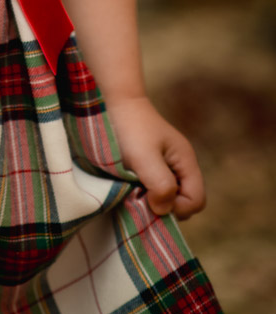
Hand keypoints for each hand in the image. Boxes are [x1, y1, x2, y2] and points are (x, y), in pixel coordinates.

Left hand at [105, 94, 205, 219]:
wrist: (116, 103)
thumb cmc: (131, 129)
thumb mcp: (145, 158)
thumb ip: (161, 185)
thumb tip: (165, 209)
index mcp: (187, 162)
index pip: (196, 201)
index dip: (177, 207)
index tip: (151, 198)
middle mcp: (182, 165)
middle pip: (186, 201)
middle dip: (166, 205)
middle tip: (142, 195)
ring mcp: (169, 165)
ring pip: (171, 196)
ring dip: (154, 198)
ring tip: (136, 187)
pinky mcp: (155, 164)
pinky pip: (159, 187)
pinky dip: (147, 190)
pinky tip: (133, 182)